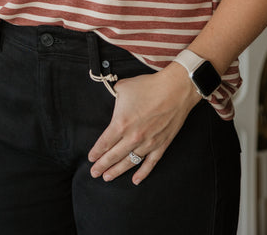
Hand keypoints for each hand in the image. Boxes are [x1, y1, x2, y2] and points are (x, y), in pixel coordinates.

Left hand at [87, 62, 199, 183]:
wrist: (175, 89)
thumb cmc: (149, 86)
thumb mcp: (124, 87)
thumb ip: (115, 96)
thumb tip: (114, 99)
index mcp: (121, 123)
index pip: (104, 143)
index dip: (96, 152)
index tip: (91, 158)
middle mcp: (133, 137)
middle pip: (113, 156)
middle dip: (102, 165)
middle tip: (94, 173)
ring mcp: (148, 143)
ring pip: (129, 162)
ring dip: (117, 171)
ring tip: (108, 177)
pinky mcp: (161, 145)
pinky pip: (150, 163)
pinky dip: (143, 173)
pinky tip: (135, 180)